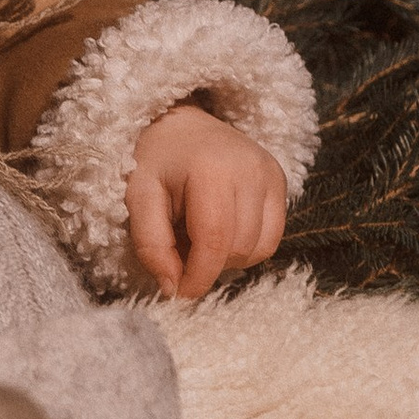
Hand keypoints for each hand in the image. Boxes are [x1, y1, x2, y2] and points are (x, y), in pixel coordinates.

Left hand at [124, 105, 287, 300]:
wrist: (181, 124)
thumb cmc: (155, 160)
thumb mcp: (138, 198)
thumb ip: (151, 244)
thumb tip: (172, 289)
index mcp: (212, 170)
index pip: (214, 241)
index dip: (198, 277)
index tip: (178, 294)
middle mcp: (251, 169)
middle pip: (238, 249)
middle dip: (208, 264)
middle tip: (180, 248)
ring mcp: (271, 173)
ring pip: (260, 249)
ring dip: (228, 258)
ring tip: (199, 235)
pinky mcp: (281, 180)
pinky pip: (272, 237)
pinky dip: (247, 246)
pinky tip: (223, 229)